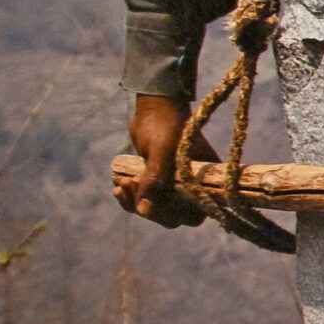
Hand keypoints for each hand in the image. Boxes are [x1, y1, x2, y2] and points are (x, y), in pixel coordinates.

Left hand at [114, 94, 212, 226]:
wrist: (154, 107)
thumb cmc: (165, 124)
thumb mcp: (162, 151)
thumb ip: (156, 180)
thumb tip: (144, 210)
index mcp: (204, 181)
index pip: (194, 213)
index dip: (173, 213)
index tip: (151, 201)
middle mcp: (192, 186)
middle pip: (173, 217)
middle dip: (149, 208)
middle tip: (132, 185)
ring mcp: (174, 185)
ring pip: (156, 211)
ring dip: (135, 202)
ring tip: (121, 183)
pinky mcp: (157, 182)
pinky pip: (143, 201)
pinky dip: (129, 198)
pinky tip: (118, 186)